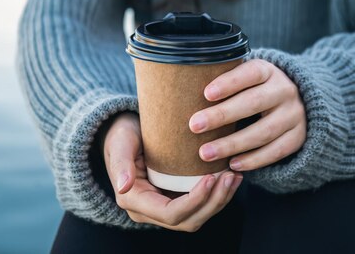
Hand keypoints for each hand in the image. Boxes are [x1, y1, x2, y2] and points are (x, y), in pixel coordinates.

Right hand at [103, 112, 242, 231]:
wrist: (121, 133)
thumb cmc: (121, 134)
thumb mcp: (119, 143)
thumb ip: (120, 164)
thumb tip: (123, 187)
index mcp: (134, 201)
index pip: (171, 213)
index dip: (195, 199)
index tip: (212, 177)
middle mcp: (148, 211)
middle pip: (188, 221)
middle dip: (213, 202)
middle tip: (230, 176)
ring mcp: (163, 208)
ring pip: (197, 218)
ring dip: (219, 201)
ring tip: (234, 177)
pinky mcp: (175, 200)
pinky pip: (199, 208)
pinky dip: (217, 196)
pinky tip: (230, 177)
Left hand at [189, 59, 306, 171]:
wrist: (299, 102)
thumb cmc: (256, 89)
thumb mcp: (247, 77)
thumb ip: (225, 81)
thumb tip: (183, 90)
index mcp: (268, 71)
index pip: (250, 73)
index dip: (229, 83)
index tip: (206, 94)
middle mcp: (285, 90)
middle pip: (254, 103)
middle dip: (222, 115)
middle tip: (194, 125)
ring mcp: (294, 115)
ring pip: (264, 131)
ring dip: (232, 144)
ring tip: (205, 153)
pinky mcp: (297, 137)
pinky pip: (276, 151)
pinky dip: (253, 160)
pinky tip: (232, 164)